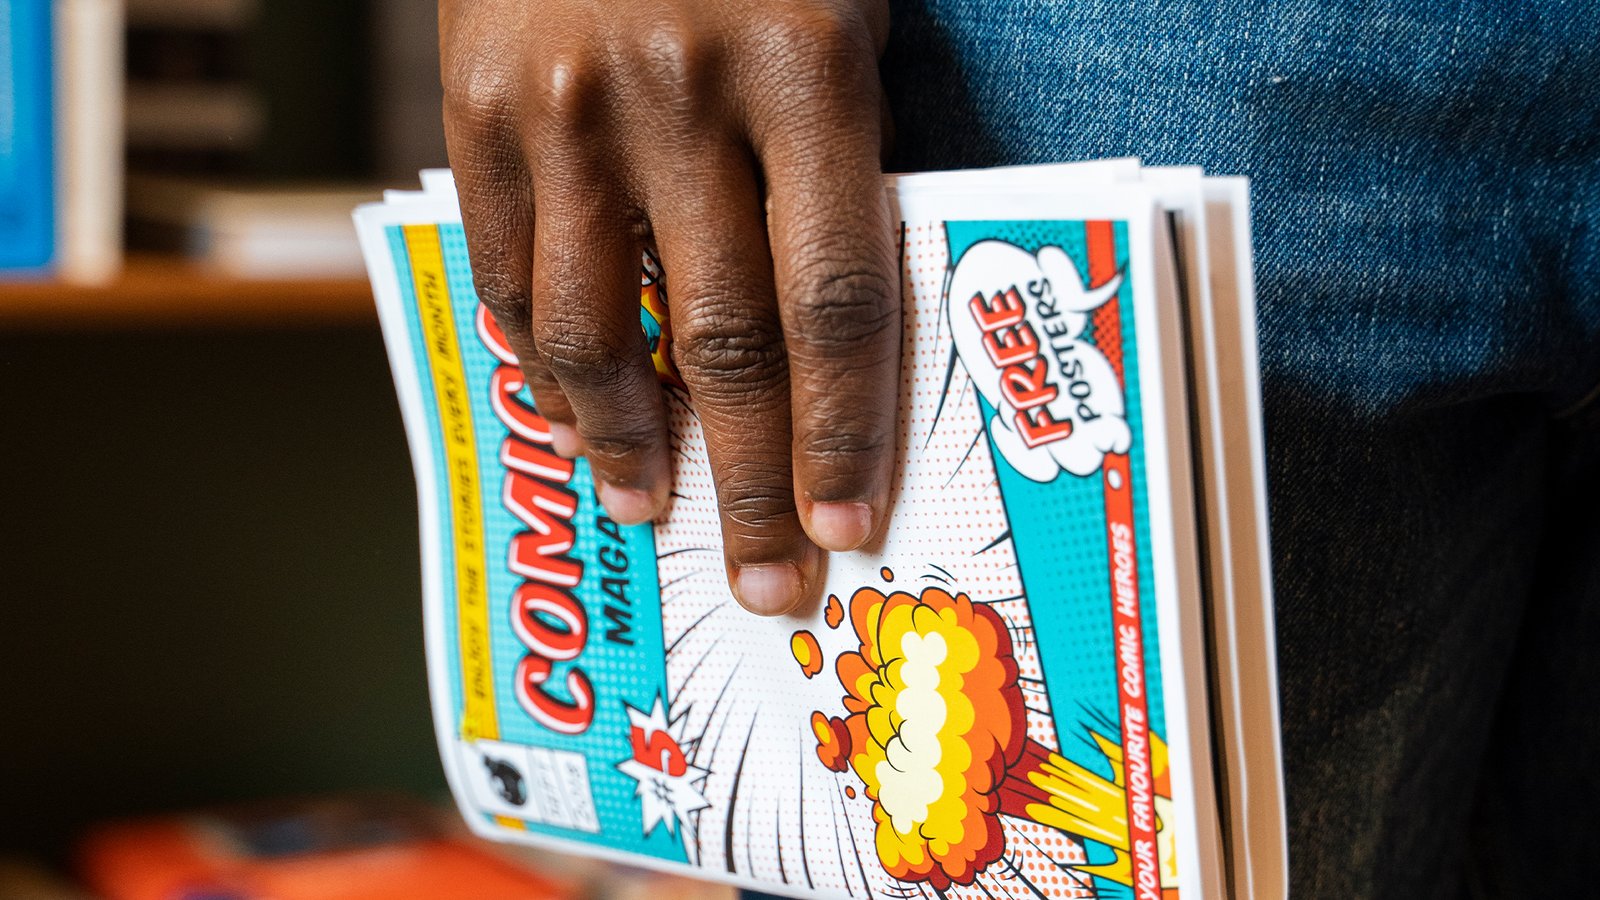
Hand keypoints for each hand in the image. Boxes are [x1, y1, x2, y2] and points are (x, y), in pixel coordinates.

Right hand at [440, 0, 898, 615]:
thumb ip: (842, 158)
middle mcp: (681, 96)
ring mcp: (566, 107)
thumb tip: (840, 331)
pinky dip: (543, 357)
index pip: (833, 299)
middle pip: (722, 342)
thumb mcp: (842, 9)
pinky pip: (511, 271)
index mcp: (808, 69)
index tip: (853, 522)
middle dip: (750, 482)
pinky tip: (574, 407)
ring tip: (651, 507)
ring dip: (626, 442)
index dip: (844, 431)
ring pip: (592, 329)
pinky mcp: (479, 108)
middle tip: (769, 576)